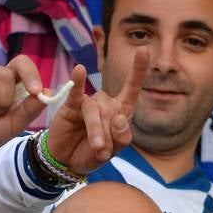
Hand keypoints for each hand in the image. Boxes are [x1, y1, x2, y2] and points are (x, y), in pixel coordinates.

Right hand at [47, 51, 147, 174]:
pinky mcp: (71, 106)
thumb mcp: (113, 151)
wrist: (68, 162)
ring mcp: (88, 103)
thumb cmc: (93, 153)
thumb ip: (122, 138)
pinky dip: (77, 81)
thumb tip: (120, 118)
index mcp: (121, 111)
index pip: (132, 88)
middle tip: (103, 152)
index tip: (143, 50)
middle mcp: (106, 104)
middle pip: (112, 112)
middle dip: (109, 135)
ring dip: (96, 131)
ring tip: (97, 148)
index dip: (138, 70)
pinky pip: (75, 92)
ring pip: (96, 110)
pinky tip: (78, 70)